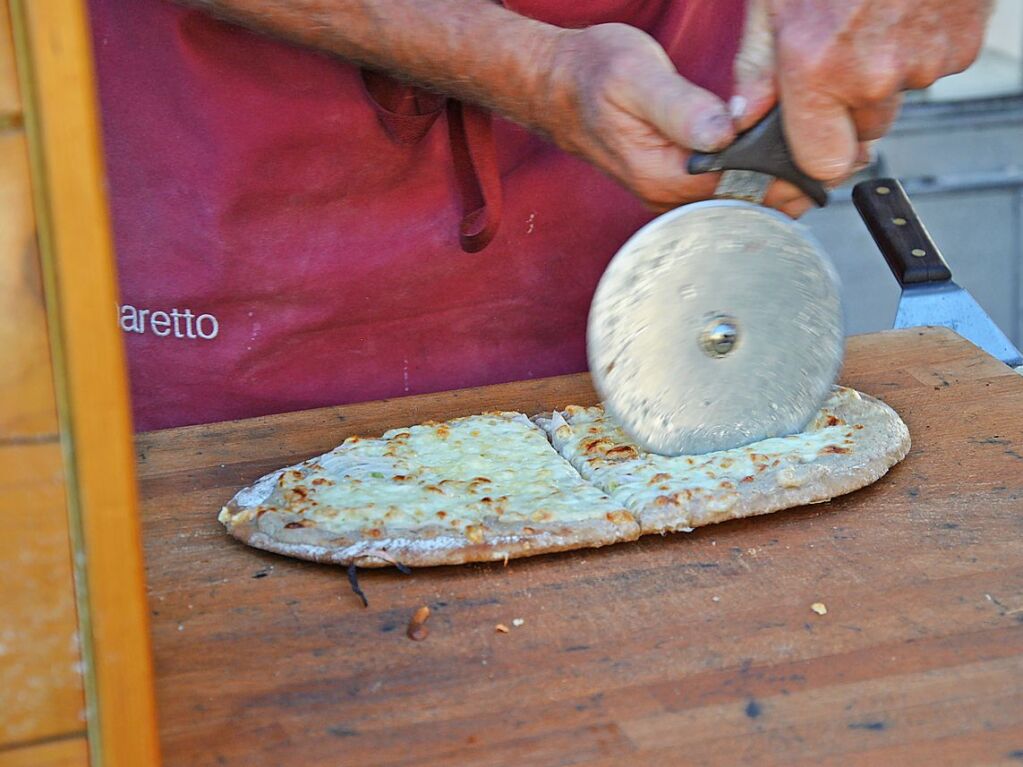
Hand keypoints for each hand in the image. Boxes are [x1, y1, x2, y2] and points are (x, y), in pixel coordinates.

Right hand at [540, 23, 810, 215]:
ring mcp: (673, 191)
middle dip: (793, 184)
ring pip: (740, 197)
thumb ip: (681, 107)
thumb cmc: (590, 76)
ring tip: (820, 158)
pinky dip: (759, 173)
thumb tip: (723, 132)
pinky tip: (782, 155)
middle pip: (746, 202)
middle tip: (842, 159)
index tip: (824, 157)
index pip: (741, 188)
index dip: (786, 173)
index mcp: (663, 177)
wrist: (557, 84)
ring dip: (780, 181)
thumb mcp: (636, 77)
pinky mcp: (676, 179)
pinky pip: (727, 185)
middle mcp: (669, 195)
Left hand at [735, 0, 992, 181]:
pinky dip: (915, 51)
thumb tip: (743, 117)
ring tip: (868, 24)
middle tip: (836, 59)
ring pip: (896, 99)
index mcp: (822, 67)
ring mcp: (926, 62)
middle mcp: (876, 75)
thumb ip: (757, 65)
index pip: (822, 164)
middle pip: (861, 134)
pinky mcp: (963, 47)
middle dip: (845, 110)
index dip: (814, 158)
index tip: (807, 148)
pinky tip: (900, 14)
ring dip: (881, 78)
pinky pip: (931, 70)